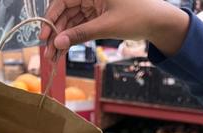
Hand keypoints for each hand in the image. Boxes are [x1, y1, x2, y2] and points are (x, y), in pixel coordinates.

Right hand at [40, 0, 189, 59]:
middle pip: (64, 12)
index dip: (51, 18)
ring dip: (62, 38)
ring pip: (70, 21)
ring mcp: (93, 4)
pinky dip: (72, 38)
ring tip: (54, 56)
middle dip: (56, 33)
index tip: (45, 36)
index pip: (63, 0)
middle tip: (48, 52)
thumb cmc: (138, 17)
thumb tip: (58, 42)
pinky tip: (63, 51)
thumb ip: (81, 34)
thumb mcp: (107, 26)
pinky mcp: (97, 15)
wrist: (158, 22)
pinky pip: (79, 26)